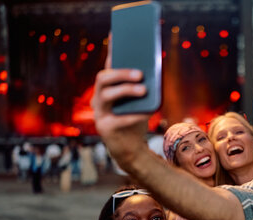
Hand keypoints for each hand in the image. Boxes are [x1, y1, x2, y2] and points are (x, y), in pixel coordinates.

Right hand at [92, 36, 150, 164]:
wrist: (132, 150)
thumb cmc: (137, 121)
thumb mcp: (141, 102)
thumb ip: (143, 86)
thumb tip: (154, 67)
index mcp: (107, 89)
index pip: (108, 66)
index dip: (111, 50)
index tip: (118, 35)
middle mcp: (98, 99)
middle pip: (102, 78)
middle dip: (121, 73)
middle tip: (140, 73)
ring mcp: (99, 114)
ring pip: (106, 95)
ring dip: (126, 90)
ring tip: (144, 90)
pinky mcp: (105, 129)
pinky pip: (119, 119)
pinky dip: (135, 115)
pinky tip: (147, 112)